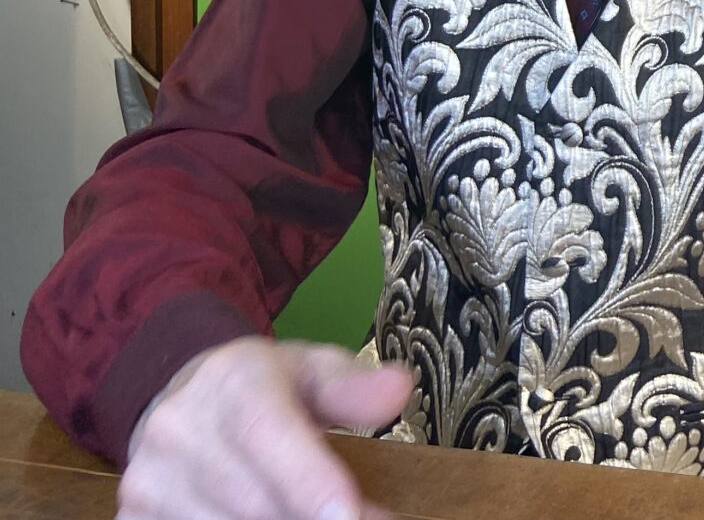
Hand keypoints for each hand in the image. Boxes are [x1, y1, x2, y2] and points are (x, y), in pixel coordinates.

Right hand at [119, 337, 411, 519]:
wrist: (177, 398)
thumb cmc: (261, 387)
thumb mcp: (311, 370)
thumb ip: (353, 386)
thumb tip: (398, 389)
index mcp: (231, 381)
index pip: (268, 434)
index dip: (309, 481)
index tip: (350, 516)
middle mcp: (178, 430)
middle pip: (254, 500)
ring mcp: (147, 483)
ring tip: (326, 519)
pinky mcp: (132, 519)